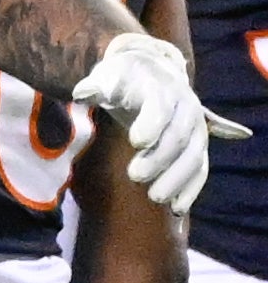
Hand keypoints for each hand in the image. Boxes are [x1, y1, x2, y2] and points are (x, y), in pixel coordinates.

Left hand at [71, 32, 248, 215]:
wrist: (151, 74)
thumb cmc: (122, 79)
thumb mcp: (107, 76)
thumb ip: (96, 87)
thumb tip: (82, 94)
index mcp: (161, 89)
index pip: (160, 107)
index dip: (151, 123)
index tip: (136, 141)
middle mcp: (185, 108)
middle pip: (178, 136)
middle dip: (159, 157)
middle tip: (135, 176)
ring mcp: (195, 128)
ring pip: (194, 156)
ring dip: (177, 179)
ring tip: (155, 198)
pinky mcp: (197, 147)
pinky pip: (200, 168)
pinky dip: (191, 188)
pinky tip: (177, 208)